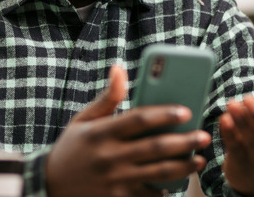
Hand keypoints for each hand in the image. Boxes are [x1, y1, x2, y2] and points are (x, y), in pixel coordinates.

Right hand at [45, 64, 211, 196]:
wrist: (49, 185)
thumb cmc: (72, 147)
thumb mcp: (83, 119)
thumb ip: (107, 97)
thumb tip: (120, 68)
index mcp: (102, 132)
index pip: (138, 119)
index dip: (164, 114)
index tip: (186, 110)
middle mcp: (110, 156)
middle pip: (155, 147)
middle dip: (184, 141)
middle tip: (203, 136)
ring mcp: (115, 180)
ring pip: (158, 173)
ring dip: (183, 167)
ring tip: (200, 160)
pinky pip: (149, 195)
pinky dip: (165, 189)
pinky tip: (178, 182)